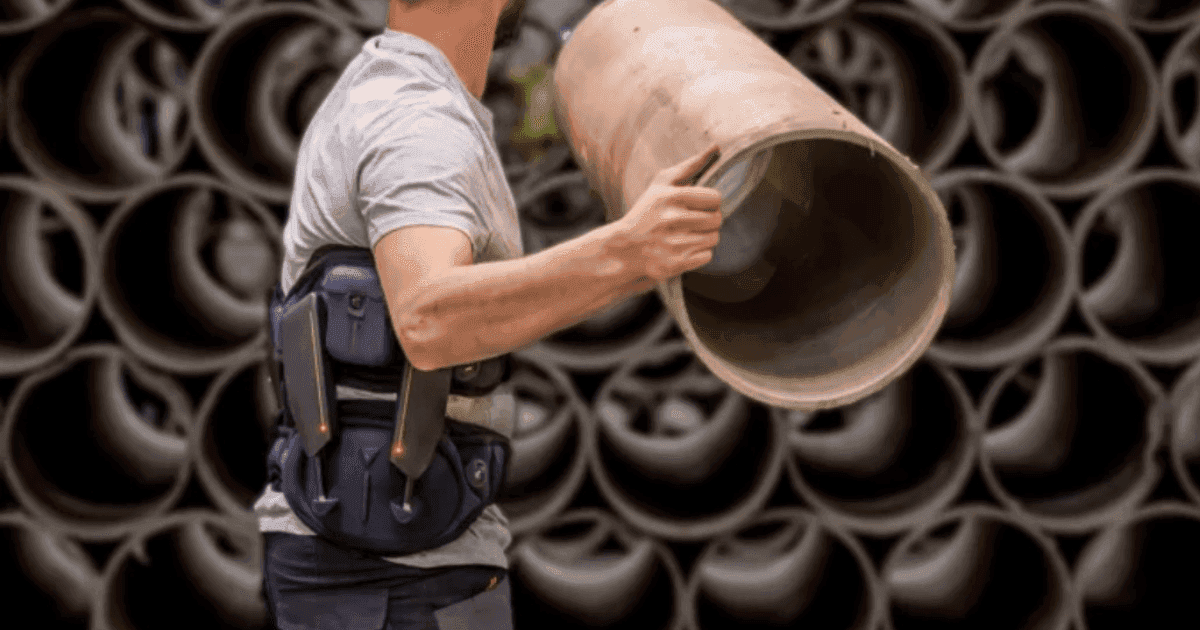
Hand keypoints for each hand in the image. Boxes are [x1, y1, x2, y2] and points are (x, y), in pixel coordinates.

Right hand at [613, 144, 723, 281]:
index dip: (709, 202)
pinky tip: (682, 249)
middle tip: (691, 222)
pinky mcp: (677, 263)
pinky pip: (707, 256)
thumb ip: (690, 165)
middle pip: (718, 219)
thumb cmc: (646, 213)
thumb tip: (716, 147)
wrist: (623, 249)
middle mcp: (674, 220)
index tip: (696, 205)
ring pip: (714, 238)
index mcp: (672, 196)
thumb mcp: (662, 184)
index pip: (716, 198)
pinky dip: (698, 254)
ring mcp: (676, 243)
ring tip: (685, 236)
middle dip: (708, 220)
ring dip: (704, 237)